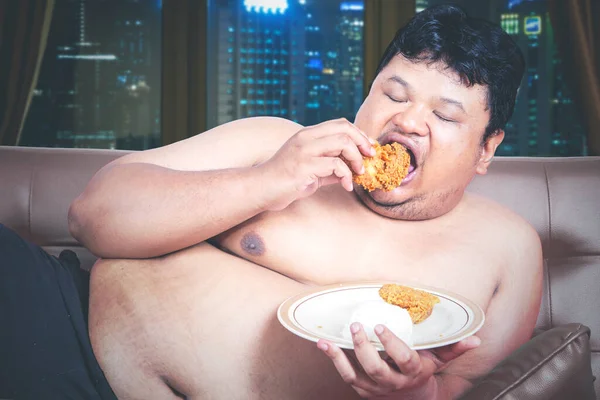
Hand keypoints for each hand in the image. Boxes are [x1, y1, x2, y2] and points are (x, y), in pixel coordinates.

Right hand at [260, 118, 374, 210]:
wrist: (261, 189)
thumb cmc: (285, 181)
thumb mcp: (312, 171)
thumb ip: (331, 168)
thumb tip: (353, 171)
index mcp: (308, 135)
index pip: (340, 123)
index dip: (359, 134)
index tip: (368, 149)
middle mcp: (306, 138)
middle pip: (344, 129)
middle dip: (362, 142)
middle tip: (370, 158)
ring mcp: (304, 150)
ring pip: (343, 143)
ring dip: (356, 159)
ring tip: (359, 173)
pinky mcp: (304, 165)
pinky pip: (336, 164)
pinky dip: (347, 175)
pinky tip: (346, 186)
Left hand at [317, 323, 479, 398]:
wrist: (410, 398)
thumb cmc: (423, 370)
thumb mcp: (439, 361)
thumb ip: (453, 348)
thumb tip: (475, 339)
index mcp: (413, 372)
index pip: (403, 360)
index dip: (392, 345)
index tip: (380, 326)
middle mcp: (393, 382)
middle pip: (377, 369)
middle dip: (365, 348)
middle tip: (357, 326)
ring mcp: (374, 387)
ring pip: (356, 375)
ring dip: (343, 355)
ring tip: (333, 337)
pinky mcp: (361, 387)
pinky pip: (345, 375)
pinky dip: (333, 359)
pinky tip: (322, 343)